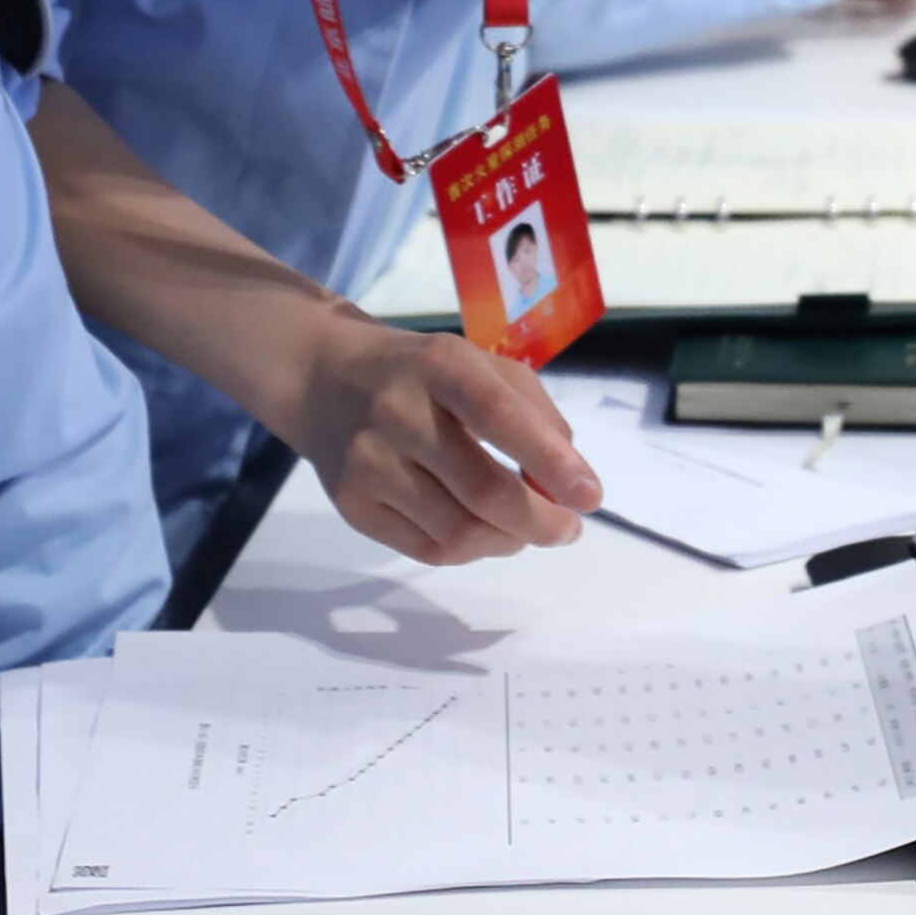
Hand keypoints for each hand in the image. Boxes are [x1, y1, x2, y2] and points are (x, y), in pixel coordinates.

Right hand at [283, 311, 598, 561]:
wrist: (324, 379)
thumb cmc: (422, 373)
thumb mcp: (479, 364)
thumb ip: (534, 412)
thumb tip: (568, 481)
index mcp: (439, 366)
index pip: (500, 415)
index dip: (551, 460)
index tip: (591, 497)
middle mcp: (397, 412)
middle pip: (483, 490)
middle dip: (541, 522)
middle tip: (568, 529)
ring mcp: (368, 463)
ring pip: (458, 533)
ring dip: (509, 541)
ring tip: (525, 529)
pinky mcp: (351, 505)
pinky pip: (427, 549)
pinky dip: (471, 550)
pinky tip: (485, 532)